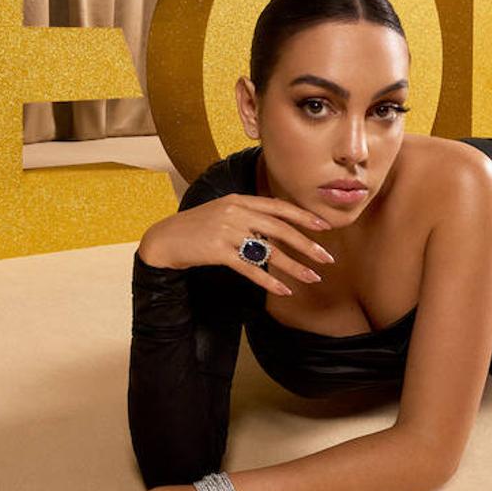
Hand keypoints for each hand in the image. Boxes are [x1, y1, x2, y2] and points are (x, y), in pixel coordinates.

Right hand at [141, 193, 336, 297]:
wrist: (165, 239)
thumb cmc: (197, 227)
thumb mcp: (223, 211)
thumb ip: (249, 214)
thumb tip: (277, 224)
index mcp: (240, 200)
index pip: (279, 207)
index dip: (303, 217)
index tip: (324, 227)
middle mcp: (236, 212)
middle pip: (280, 230)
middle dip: (307, 245)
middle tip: (326, 258)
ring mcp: (227, 231)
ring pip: (269, 251)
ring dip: (294, 267)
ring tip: (312, 278)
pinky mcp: (218, 251)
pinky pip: (250, 268)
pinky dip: (269, 281)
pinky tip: (283, 290)